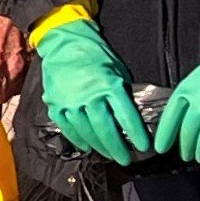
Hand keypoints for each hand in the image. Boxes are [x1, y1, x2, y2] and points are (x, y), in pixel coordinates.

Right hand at [31, 15, 150, 167]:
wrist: (64, 40)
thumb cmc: (95, 54)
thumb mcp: (117, 69)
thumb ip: (122, 92)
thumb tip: (130, 116)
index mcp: (109, 85)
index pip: (126, 116)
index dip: (136, 134)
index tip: (144, 147)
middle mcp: (89, 95)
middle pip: (105, 129)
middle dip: (117, 147)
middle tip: (125, 159)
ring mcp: (70, 101)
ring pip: (86, 131)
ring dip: (99, 146)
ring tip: (108, 155)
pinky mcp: (55, 103)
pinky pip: (67, 127)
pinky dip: (77, 139)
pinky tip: (86, 147)